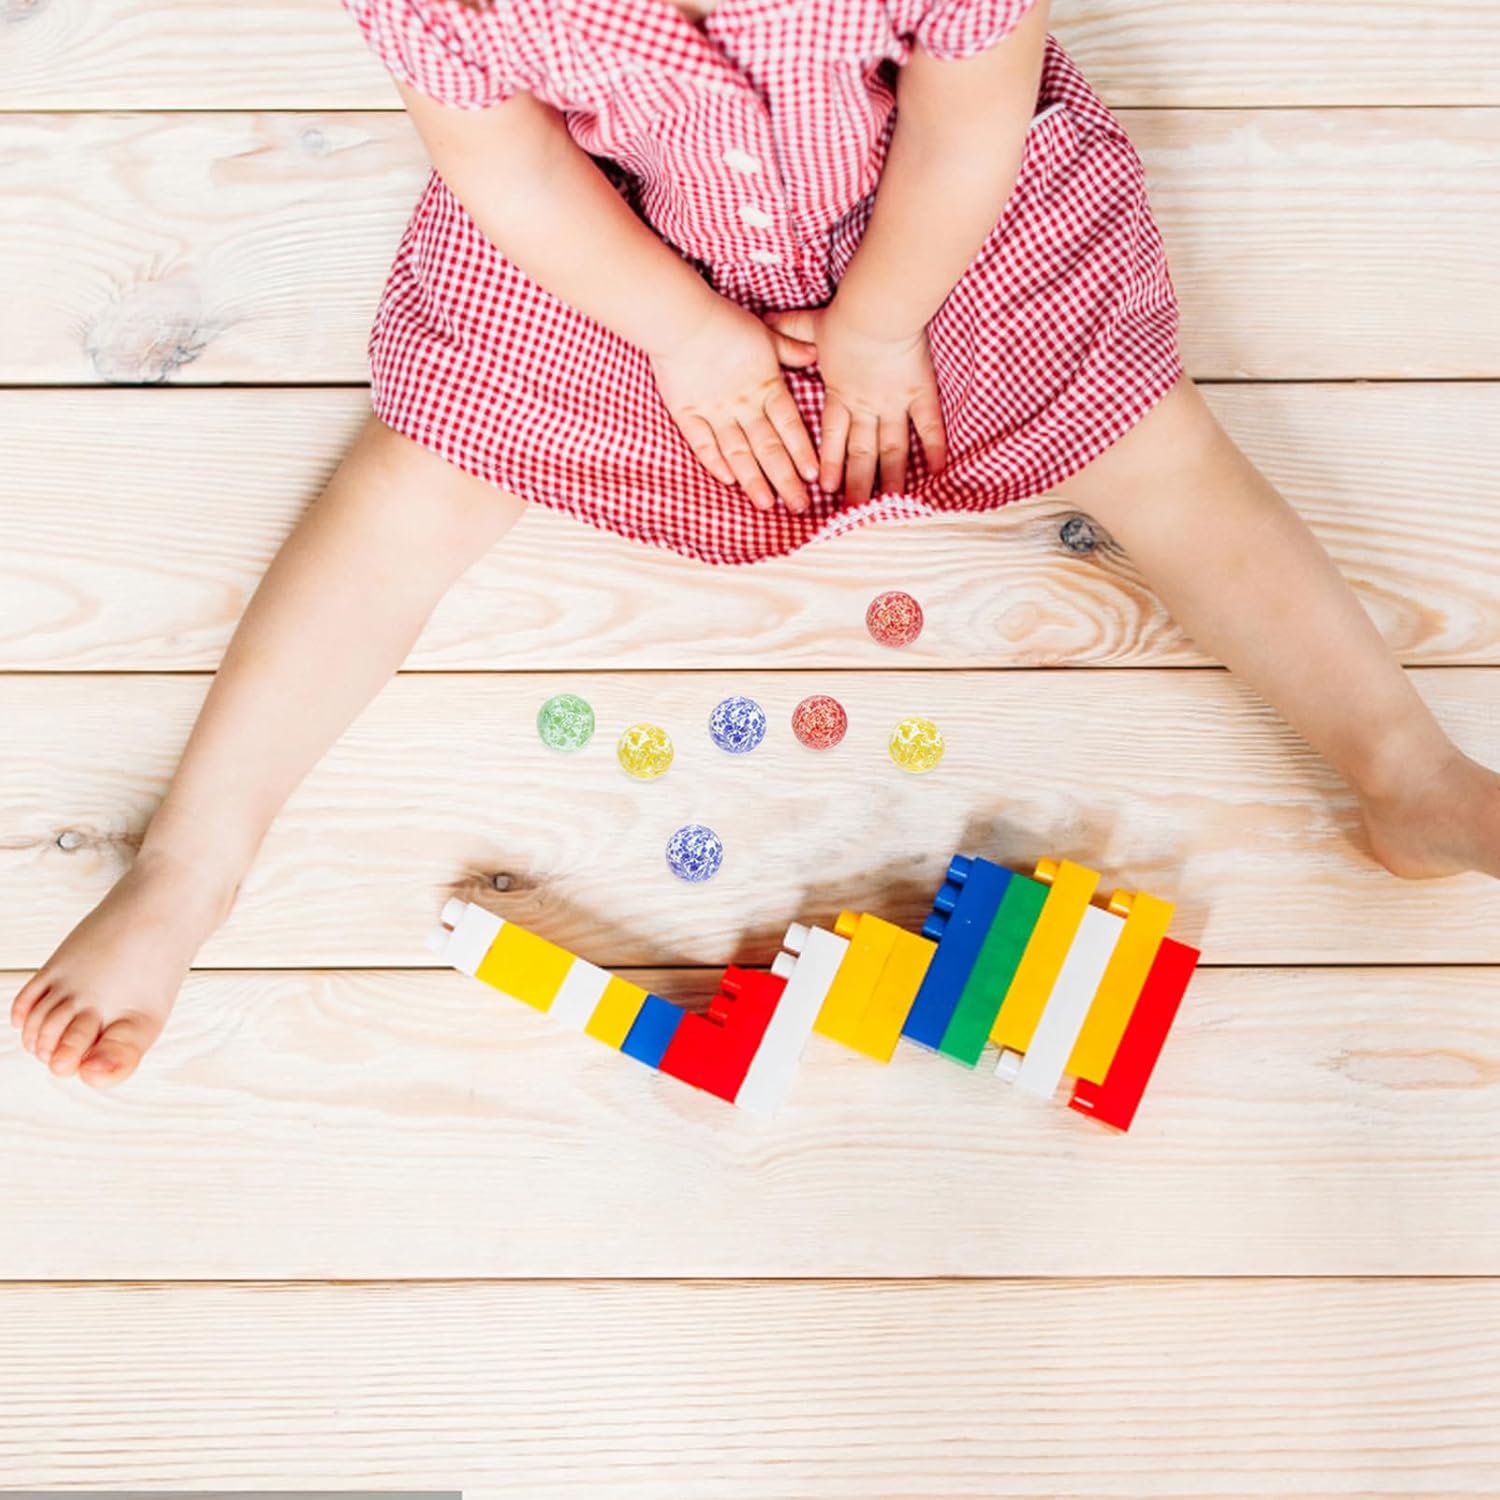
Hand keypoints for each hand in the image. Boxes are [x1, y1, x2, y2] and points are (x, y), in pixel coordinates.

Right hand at [648, 295, 820, 512]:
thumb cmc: (725, 321)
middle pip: (769, 448)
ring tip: (766, 504)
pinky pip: (703, 444)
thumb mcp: (764, 333)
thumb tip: (814, 353)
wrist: (682, 320)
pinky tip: (727, 481)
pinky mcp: (688, 413)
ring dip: (753, 480)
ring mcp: (715, 412)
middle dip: (785, 479)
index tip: (814, 477)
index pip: (789, 426)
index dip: (802, 452)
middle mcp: (743, 404)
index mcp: (766, 386)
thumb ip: (788, 348)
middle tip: (799, 506)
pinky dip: (715, 463)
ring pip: (738, 453)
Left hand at [764, 306, 946, 504]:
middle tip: (854, 512)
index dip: (829, 462)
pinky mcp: (919, 392)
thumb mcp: (810, 324)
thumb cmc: (843, 317)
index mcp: (840, 393)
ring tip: (891, 505)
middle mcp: (866, 406)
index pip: (832, 436)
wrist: (877, 311)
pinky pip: (928, 425)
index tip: (825, 487)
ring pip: (892, 448)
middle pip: (861, 453)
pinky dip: (933, 448)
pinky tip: (936, 472)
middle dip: (858, 485)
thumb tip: (765, 319)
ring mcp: (893, 402)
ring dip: (892, 477)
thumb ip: (790, 328)